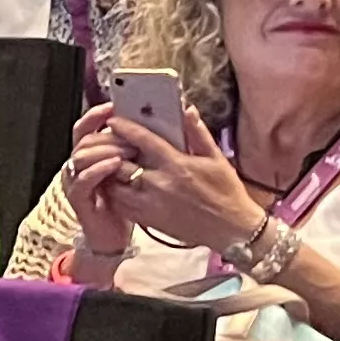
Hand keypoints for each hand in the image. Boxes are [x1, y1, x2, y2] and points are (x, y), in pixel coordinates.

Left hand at [91, 104, 264, 258]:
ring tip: (107, 166)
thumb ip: (198, 134)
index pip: (143, 141)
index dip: (125, 128)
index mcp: (177, 165)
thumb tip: (188, 110)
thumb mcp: (216, 159)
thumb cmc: (226, 192)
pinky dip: (114, 195)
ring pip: (115, 187)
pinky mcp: (149, 221)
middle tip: (107, 145)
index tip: (113, 121)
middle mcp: (160, 184)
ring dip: (109, 175)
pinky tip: (116, 187)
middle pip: (120, 164)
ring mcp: (151, 204)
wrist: (233, 230)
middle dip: (111, 153)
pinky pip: (120, 206)